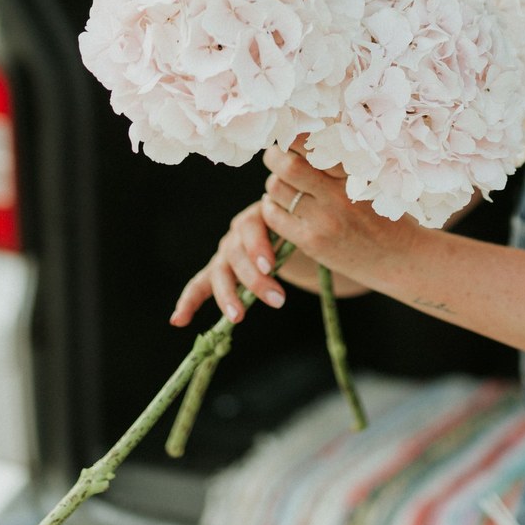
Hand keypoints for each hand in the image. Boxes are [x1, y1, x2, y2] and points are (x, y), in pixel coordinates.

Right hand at [169, 148, 370, 328]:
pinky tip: (178, 320)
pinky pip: (202, 283)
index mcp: (264, 211)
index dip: (259, 245)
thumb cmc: (320, 225)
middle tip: (276, 298)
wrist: (310, 230)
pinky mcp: (222, 269)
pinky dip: (190, 300)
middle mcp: (242, 228)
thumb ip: (324, 212)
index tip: (272, 265)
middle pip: (237, 250)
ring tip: (240, 318)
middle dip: (253, 277)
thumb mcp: (322, 219)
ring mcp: (229, 249)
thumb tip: (346, 204)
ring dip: (228, 294)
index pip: (252, 226)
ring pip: (222, 270)